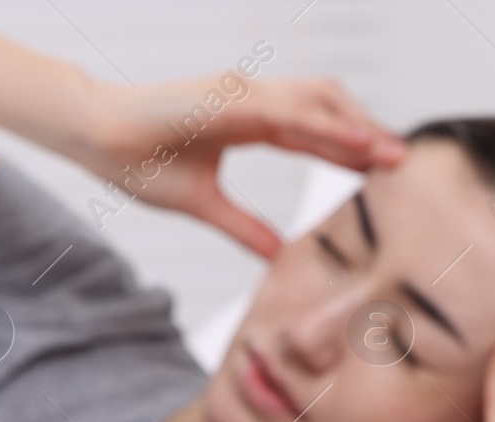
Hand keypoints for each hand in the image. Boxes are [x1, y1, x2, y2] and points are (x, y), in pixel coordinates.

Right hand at [68, 76, 405, 256]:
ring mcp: (242, 92)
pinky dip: (327, 125)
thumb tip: (278, 256)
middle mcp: (250, 99)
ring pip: (317, 100)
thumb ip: (244, 228)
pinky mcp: (230, 97)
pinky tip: (356, 142)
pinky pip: (290, 111)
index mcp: (246, 122)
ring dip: (357, 125)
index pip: (311, 132)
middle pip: (325, 108)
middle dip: (364, 132)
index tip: (382, 171)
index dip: (347, 149)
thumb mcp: (204, 205)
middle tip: (400, 162)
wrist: (94, 137)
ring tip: (391, 153)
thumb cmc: (137, 163)